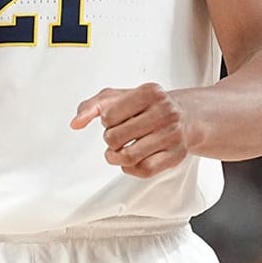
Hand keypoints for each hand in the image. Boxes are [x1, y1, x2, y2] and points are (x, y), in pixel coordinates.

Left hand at [70, 83, 193, 177]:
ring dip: (115, 157)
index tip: (114, 119)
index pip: (109, 116)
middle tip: (116, 136)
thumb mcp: (120, 97)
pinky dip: (130, 168)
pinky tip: (132, 160)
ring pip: (128, 156)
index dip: (106, 121)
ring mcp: (172, 135)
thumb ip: (93, 106)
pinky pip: (144, 170)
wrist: (185, 116)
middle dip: (110, 140)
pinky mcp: (176, 155)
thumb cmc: (148, 106)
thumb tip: (76, 123)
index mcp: (151, 92)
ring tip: (117, 151)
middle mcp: (165, 112)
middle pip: (115, 138)